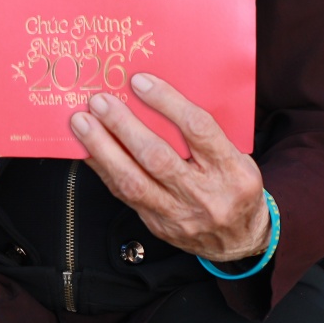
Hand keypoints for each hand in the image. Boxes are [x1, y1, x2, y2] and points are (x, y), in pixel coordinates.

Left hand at [70, 73, 268, 263]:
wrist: (240, 240)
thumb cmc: (234, 186)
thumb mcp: (236, 156)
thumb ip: (203, 132)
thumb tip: (155, 96)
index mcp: (232, 170)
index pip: (198, 130)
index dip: (167, 102)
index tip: (139, 82)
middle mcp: (206, 195)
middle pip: (158, 158)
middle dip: (123, 126)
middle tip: (100, 102)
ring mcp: (179, 215)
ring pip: (134, 182)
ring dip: (103, 149)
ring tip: (82, 124)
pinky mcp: (158, 226)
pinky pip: (124, 196)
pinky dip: (104, 170)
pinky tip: (89, 151)